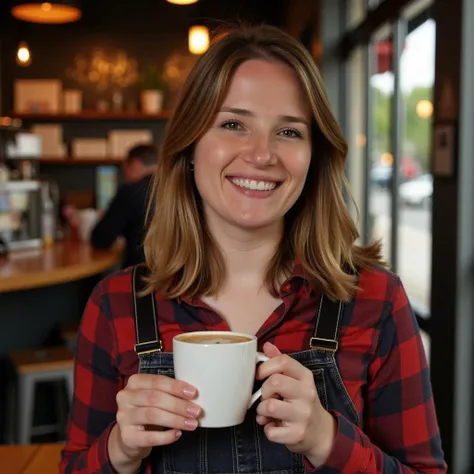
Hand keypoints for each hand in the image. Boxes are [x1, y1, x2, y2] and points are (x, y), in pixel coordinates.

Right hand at [109, 374, 201, 469]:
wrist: (130, 437)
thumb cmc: (148, 411)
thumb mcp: (154, 397)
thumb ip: (169, 393)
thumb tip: (193, 395)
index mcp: (134, 382)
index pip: (157, 381)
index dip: (176, 387)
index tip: (193, 393)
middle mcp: (125, 397)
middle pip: (155, 398)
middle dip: (179, 405)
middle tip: (196, 411)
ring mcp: (123, 417)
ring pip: (153, 415)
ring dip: (176, 419)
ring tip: (192, 424)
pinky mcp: (127, 437)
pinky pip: (150, 437)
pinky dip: (166, 436)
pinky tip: (177, 434)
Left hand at [256, 343, 335, 466]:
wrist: (321, 432)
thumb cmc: (302, 401)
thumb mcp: (296, 380)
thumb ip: (280, 362)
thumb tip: (267, 345)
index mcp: (305, 377)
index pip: (283, 361)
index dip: (265, 366)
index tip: (259, 374)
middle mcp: (307, 393)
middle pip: (274, 382)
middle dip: (264, 390)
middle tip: (267, 397)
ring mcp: (303, 415)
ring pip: (269, 406)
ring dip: (261, 410)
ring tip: (267, 412)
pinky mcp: (297, 434)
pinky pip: (270, 430)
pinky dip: (266, 429)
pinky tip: (273, 426)